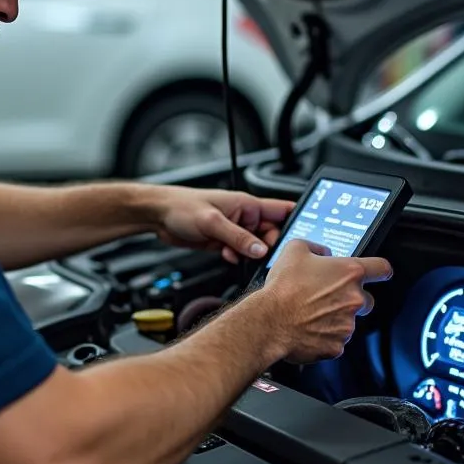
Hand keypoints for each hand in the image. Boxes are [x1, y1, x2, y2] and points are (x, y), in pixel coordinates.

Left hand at [146, 185, 294, 263]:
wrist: (158, 215)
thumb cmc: (182, 206)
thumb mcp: (213, 222)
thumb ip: (238, 237)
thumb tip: (262, 251)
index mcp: (247, 205)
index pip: (282, 210)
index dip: (297, 221)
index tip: (305, 238)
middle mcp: (244, 217)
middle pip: (271, 234)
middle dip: (270, 248)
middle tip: (263, 257)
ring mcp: (234, 230)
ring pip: (255, 247)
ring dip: (251, 255)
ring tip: (240, 256)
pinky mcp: (223, 242)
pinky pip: (240, 254)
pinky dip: (237, 258)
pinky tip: (227, 257)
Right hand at [253, 239, 392, 363]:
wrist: (269, 320)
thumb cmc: (283, 287)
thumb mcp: (294, 250)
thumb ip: (316, 247)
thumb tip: (323, 253)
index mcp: (349, 273)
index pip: (382, 268)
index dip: (380, 270)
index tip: (378, 273)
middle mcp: (354, 299)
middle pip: (367, 299)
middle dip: (351, 298)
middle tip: (327, 296)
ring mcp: (347, 325)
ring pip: (348, 321)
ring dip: (334, 317)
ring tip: (309, 313)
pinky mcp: (337, 346)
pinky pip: (335, 340)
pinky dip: (324, 335)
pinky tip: (306, 328)